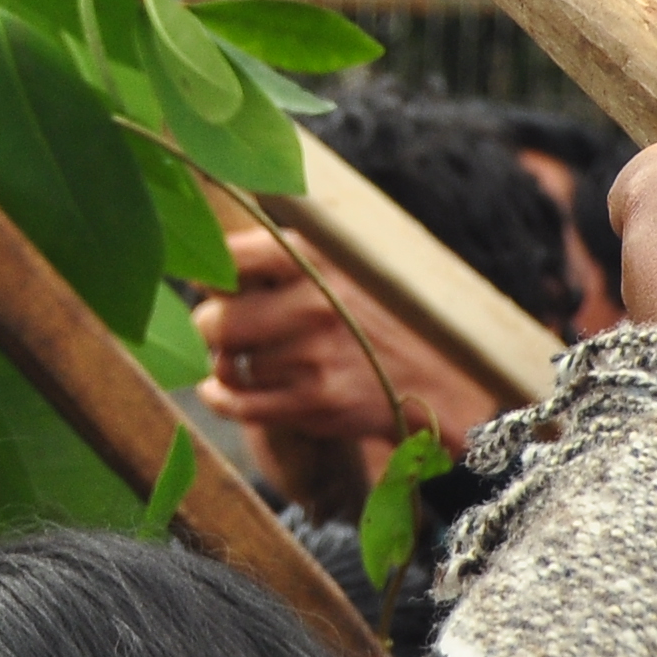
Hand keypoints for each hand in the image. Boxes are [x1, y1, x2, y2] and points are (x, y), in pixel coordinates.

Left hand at [195, 225, 506, 449]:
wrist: (447, 376)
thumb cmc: (385, 311)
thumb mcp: (348, 260)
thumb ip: (288, 252)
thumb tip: (214, 252)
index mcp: (316, 257)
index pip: (227, 261)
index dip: (209, 275)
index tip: (213, 285)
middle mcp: (313, 304)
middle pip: (214, 320)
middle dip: (210, 327)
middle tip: (222, 327)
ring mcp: (314, 357)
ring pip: (229, 365)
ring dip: (227, 365)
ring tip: (245, 356)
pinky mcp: (317, 404)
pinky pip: (239, 404)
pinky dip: (219, 397)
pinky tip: (217, 390)